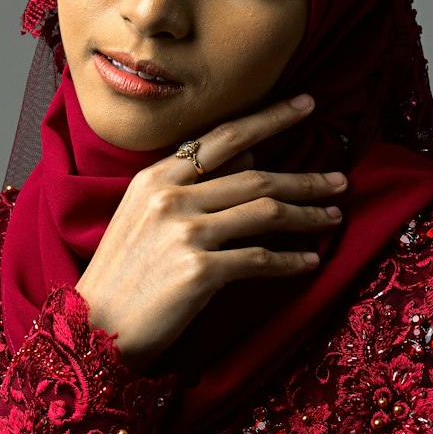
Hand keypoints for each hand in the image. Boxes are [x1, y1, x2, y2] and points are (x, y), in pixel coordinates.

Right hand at [76, 94, 346, 369]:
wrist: (92, 328)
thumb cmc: (121, 275)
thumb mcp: (142, 216)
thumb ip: (189, 185)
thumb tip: (249, 155)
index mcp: (156, 178)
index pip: (225, 136)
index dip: (271, 118)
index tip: (307, 105)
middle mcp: (171, 198)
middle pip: (256, 175)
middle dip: (305, 177)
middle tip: (340, 180)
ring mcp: (186, 233)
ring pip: (265, 212)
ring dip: (307, 214)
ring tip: (333, 217)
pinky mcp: (200, 271)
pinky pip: (260, 259)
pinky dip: (291, 261)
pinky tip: (310, 262)